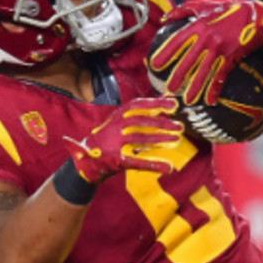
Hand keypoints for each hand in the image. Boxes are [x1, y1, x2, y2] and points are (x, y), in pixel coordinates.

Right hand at [64, 98, 183, 182]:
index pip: (136, 105)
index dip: (155, 103)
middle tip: (179, 126)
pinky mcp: (114, 161)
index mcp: (115, 117)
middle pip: (140, 121)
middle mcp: (113, 128)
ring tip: (176, 139)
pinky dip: (153, 165)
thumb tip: (165, 96)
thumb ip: (141, 112)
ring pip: (140, 139)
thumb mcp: (119, 124)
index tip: (173, 103)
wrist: (83, 163)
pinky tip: (167, 167)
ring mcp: (112, 145)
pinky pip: (137, 162)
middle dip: (161, 123)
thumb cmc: (106, 141)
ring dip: (159, 139)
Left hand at [150, 0, 262, 105]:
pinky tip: (210, 100)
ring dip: (196, 87)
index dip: (166, 53)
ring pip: (204, 70)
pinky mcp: (232, 56)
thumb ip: (183, 10)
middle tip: (168, 90)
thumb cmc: (228, 10)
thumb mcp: (204, 5)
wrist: (255, 15)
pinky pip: (221, 74)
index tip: (154, 65)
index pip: (177, 41)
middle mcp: (206, 37)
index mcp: (198, 25)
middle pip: (189, 60)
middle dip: (178, 76)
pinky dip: (215, 88)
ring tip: (187, 101)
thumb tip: (164, 18)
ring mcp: (219, 47)